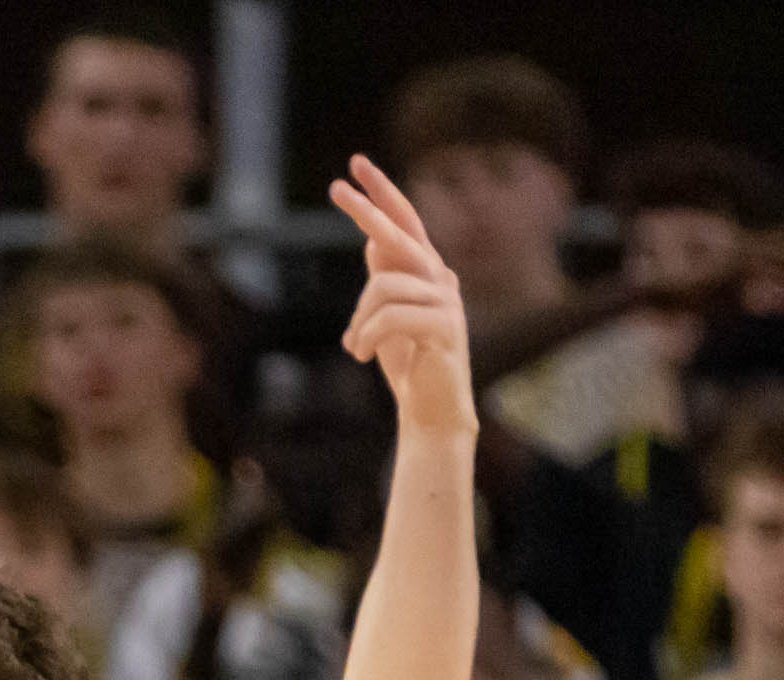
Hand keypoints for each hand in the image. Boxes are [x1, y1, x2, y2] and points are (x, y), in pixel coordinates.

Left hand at [331, 155, 472, 438]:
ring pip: (383, 286)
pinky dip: (367, 336)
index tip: (356, 165)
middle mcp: (441, 277)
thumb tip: (372, 242)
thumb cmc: (408, 364)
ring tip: (354, 347)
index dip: (382, 193)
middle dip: (367, 210)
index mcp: (426, 272)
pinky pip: (391, 317)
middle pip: (400, 234)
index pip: (405, 222)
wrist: (431, 410)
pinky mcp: (444, 327)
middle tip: (337, 188)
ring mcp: (446, 300)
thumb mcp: (386, 315)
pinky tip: (360, 356)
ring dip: (359, 321)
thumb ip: (385, 279)